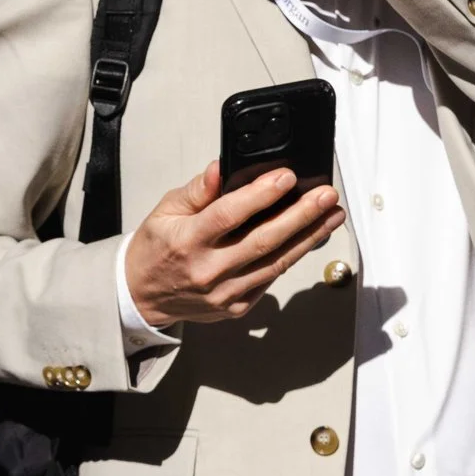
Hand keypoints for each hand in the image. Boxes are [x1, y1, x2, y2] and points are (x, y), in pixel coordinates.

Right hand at [125, 161, 345, 327]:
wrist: (142, 295)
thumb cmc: (156, 248)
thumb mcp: (166, 210)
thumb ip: (198, 190)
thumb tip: (221, 168)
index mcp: (188, 241)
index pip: (230, 215)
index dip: (262, 195)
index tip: (288, 177)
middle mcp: (208, 270)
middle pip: (263, 240)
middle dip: (301, 215)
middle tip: (326, 196)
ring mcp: (225, 293)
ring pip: (276, 263)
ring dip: (309, 237)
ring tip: (332, 215)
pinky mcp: (236, 307)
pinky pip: (270, 279)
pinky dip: (292, 257)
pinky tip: (310, 238)